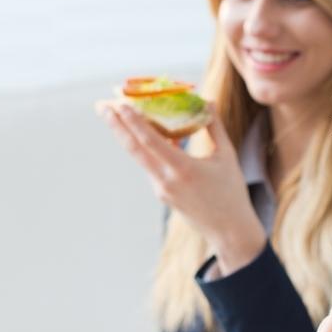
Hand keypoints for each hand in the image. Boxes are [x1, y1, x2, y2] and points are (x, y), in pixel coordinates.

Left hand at [102, 104, 266, 273]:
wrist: (227, 230)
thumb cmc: (231, 192)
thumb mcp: (226, 156)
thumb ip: (214, 127)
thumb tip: (207, 101)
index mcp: (182, 168)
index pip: (150, 140)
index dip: (133, 120)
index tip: (119, 104)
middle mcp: (166, 179)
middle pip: (133, 148)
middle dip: (116, 125)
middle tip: (101, 105)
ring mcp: (160, 188)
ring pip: (140, 157)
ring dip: (127, 135)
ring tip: (116, 115)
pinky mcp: (161, 193)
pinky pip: (151, 165)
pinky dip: (146, 148)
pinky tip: (144, 132)